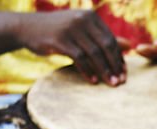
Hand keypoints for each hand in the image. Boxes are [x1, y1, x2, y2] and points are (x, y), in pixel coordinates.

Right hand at [15, 10, 129, 85]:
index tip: (124, 73)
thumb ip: (103, 37)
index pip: (110, 39)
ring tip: (111, 84)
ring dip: (104, 70)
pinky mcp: (60, 39)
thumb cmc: (58, 31)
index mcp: (90, 16)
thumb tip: (129, 46)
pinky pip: (79, 57)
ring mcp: (71, 28)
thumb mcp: (81, 31)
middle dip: (115, 65)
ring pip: (94, 53)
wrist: (26, 28)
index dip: (119, 57)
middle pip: (105, 45)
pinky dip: (87, 70)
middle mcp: (82, 19)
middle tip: (121, 82)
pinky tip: (93, 81)